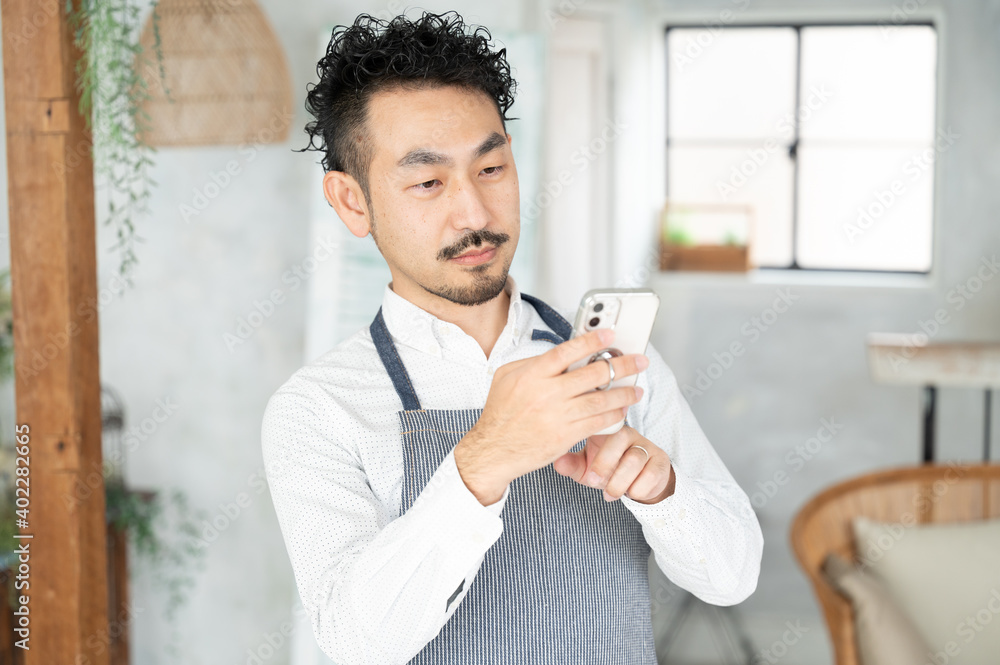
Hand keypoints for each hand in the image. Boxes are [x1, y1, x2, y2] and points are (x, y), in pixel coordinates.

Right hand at [457, 328, 647, 498]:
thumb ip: (532, 362)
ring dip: (624, 393)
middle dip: (621, 365)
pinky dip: (613, 416)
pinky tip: (622, 410)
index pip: (567, 352)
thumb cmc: (500, 413)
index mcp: (532, 374)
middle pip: (592, 374)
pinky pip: (597, 423)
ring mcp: (557, 415)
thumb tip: (560, 353)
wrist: (493, 449)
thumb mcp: (506, 377)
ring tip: (637, 389)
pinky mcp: (565, 436)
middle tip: (638, 360)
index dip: (592, 341)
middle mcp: (546, 393)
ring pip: (600, 400)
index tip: (610, 335)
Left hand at [553, 423, 674, 504]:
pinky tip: (630, 493)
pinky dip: (638, 488)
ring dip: (620, 482)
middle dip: (605, 465)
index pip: (600, 426)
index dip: (592, 447)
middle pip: (619, 440)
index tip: (587, 473)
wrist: (640, 485)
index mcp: (607, 430)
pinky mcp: (661, 461)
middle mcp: (628, 433)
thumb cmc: (610, 471)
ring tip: (610, 494)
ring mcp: (646, 446)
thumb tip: (557, 462)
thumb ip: (572, 465)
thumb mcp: (587, 469)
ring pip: (634, 459)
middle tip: (594, 483)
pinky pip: (651, 473)